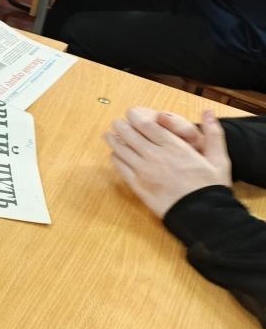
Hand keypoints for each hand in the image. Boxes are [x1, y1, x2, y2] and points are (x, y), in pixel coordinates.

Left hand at [104, 107, 231, 217]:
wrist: (202, 216)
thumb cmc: (211, 187)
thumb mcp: (218, 159)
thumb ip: (214, 134)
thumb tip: (209, 112)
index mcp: (174, 147)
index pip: (146, 125)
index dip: (135, 117)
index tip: (131, 114)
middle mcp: (156, 156)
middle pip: (129, 134)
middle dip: (121, 126)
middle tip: (118, 123)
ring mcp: (144, 171)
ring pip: (121, 149)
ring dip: (113, 140)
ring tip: (109, 135)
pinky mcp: (137, 186)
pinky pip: (120, 167)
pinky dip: (115, 158)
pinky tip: (115, 155)